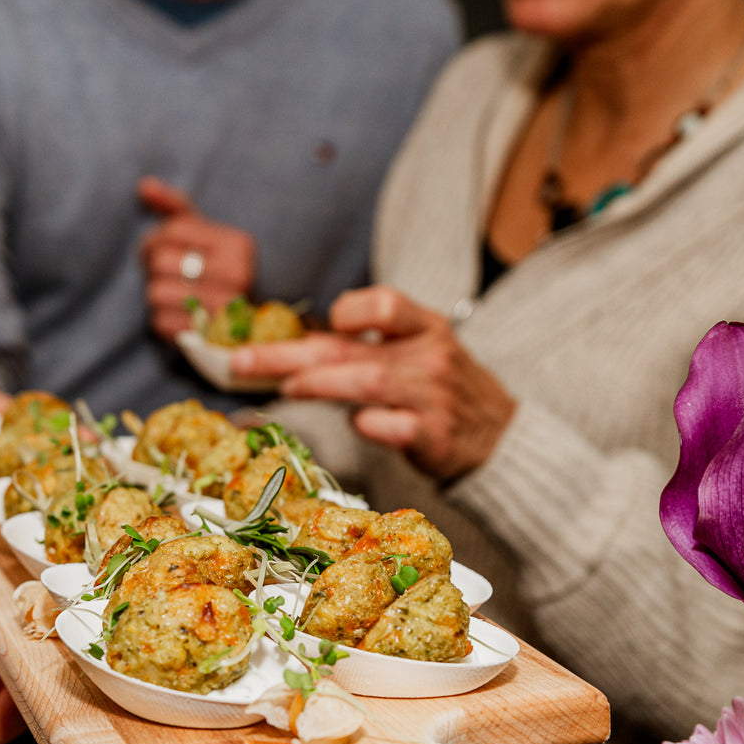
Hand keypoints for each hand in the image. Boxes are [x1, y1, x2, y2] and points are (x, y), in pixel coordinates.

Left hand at [138, 176, 255, 341]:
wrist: (245, 329)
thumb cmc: (218, 274)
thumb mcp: (207, 237)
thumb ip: (177, 210)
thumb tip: (143, 186)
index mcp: (237, 245)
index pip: (173, 230)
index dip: (155, 238)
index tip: (158, 249)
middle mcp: (236, 275)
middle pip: (160, 261)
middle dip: (153, 267)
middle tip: (162, 273)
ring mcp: (223, 310)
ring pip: (155, 292)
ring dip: (155, 293)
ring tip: (172, 294)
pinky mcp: (205, 338)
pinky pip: (159, 321)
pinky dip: (160, 318)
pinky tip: (176, 315)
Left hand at [231, 287, 515, 481]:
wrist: (502, 440)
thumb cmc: (444, 393)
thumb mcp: (418, 355)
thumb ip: (366, 349)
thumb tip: (293, 349)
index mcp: (426, 328)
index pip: (382, 303)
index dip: (345, 311)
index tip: (323, 327)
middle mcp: (430, 356)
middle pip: (349, 348)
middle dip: (287, 354)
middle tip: (241, 362)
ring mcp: (433, 396)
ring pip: (367, 381)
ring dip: (318, 385)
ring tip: (286, 389)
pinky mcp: (434, 436)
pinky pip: (390, 427)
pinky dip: (367, 425)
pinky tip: (358, 425)